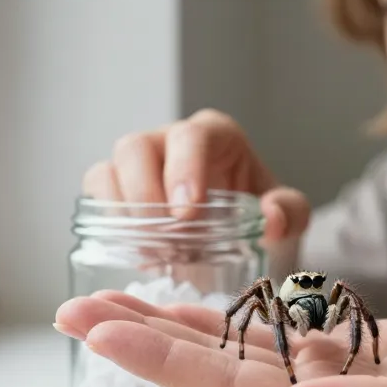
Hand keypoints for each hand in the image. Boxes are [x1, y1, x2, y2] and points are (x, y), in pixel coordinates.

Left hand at [54, 292, 386, 386]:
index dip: (166, 358)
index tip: (102, 325)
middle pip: (219, 377)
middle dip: (145, 341)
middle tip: (74, 309)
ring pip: (240, 356)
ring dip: (176, 326)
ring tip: (113, 301)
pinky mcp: (357, 361)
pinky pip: (278, 339)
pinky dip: (233, 317)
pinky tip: (197, 303)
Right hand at [83, 108, 310, 243]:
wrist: (239, 229)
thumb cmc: (259, 210)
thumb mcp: (287, 212)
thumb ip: (290, 212)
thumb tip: (270, 218)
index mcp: (213, 136)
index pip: (192, 136)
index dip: (184, 168)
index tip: (187, 212)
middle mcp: (169, 142)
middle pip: (137, 147)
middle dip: (143, 190)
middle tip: (163, 235)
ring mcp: (139, 164)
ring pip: (109, 168)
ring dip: (121, 210)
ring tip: (150, 248)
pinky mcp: (118, 189)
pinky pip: (97, 192)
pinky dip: (108, 220)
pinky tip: (137, 250)